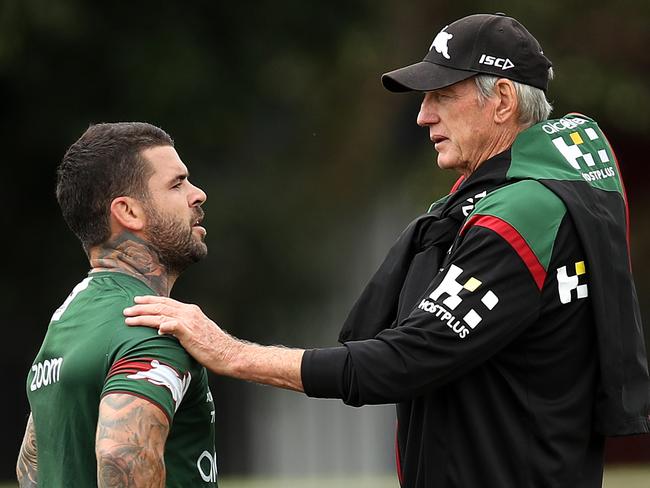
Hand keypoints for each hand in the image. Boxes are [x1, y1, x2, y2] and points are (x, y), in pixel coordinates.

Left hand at [124, 296, 304, 390]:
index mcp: (191, 311)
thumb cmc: (213, 347)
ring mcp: (190, 322)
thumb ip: (181, 329)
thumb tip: (165, 329)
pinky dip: (163, 325)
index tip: (138, 301)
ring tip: (129, 318)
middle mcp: (189, 313)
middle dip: (141, 307)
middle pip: (161, 306)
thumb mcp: (196, 333)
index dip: (150, 301)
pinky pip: (173, 326)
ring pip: (162, 314)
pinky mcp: (190, 333)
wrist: (229, 354)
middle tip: (127, 309)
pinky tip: (154, 327)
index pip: (166, 303)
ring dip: (143, 316)